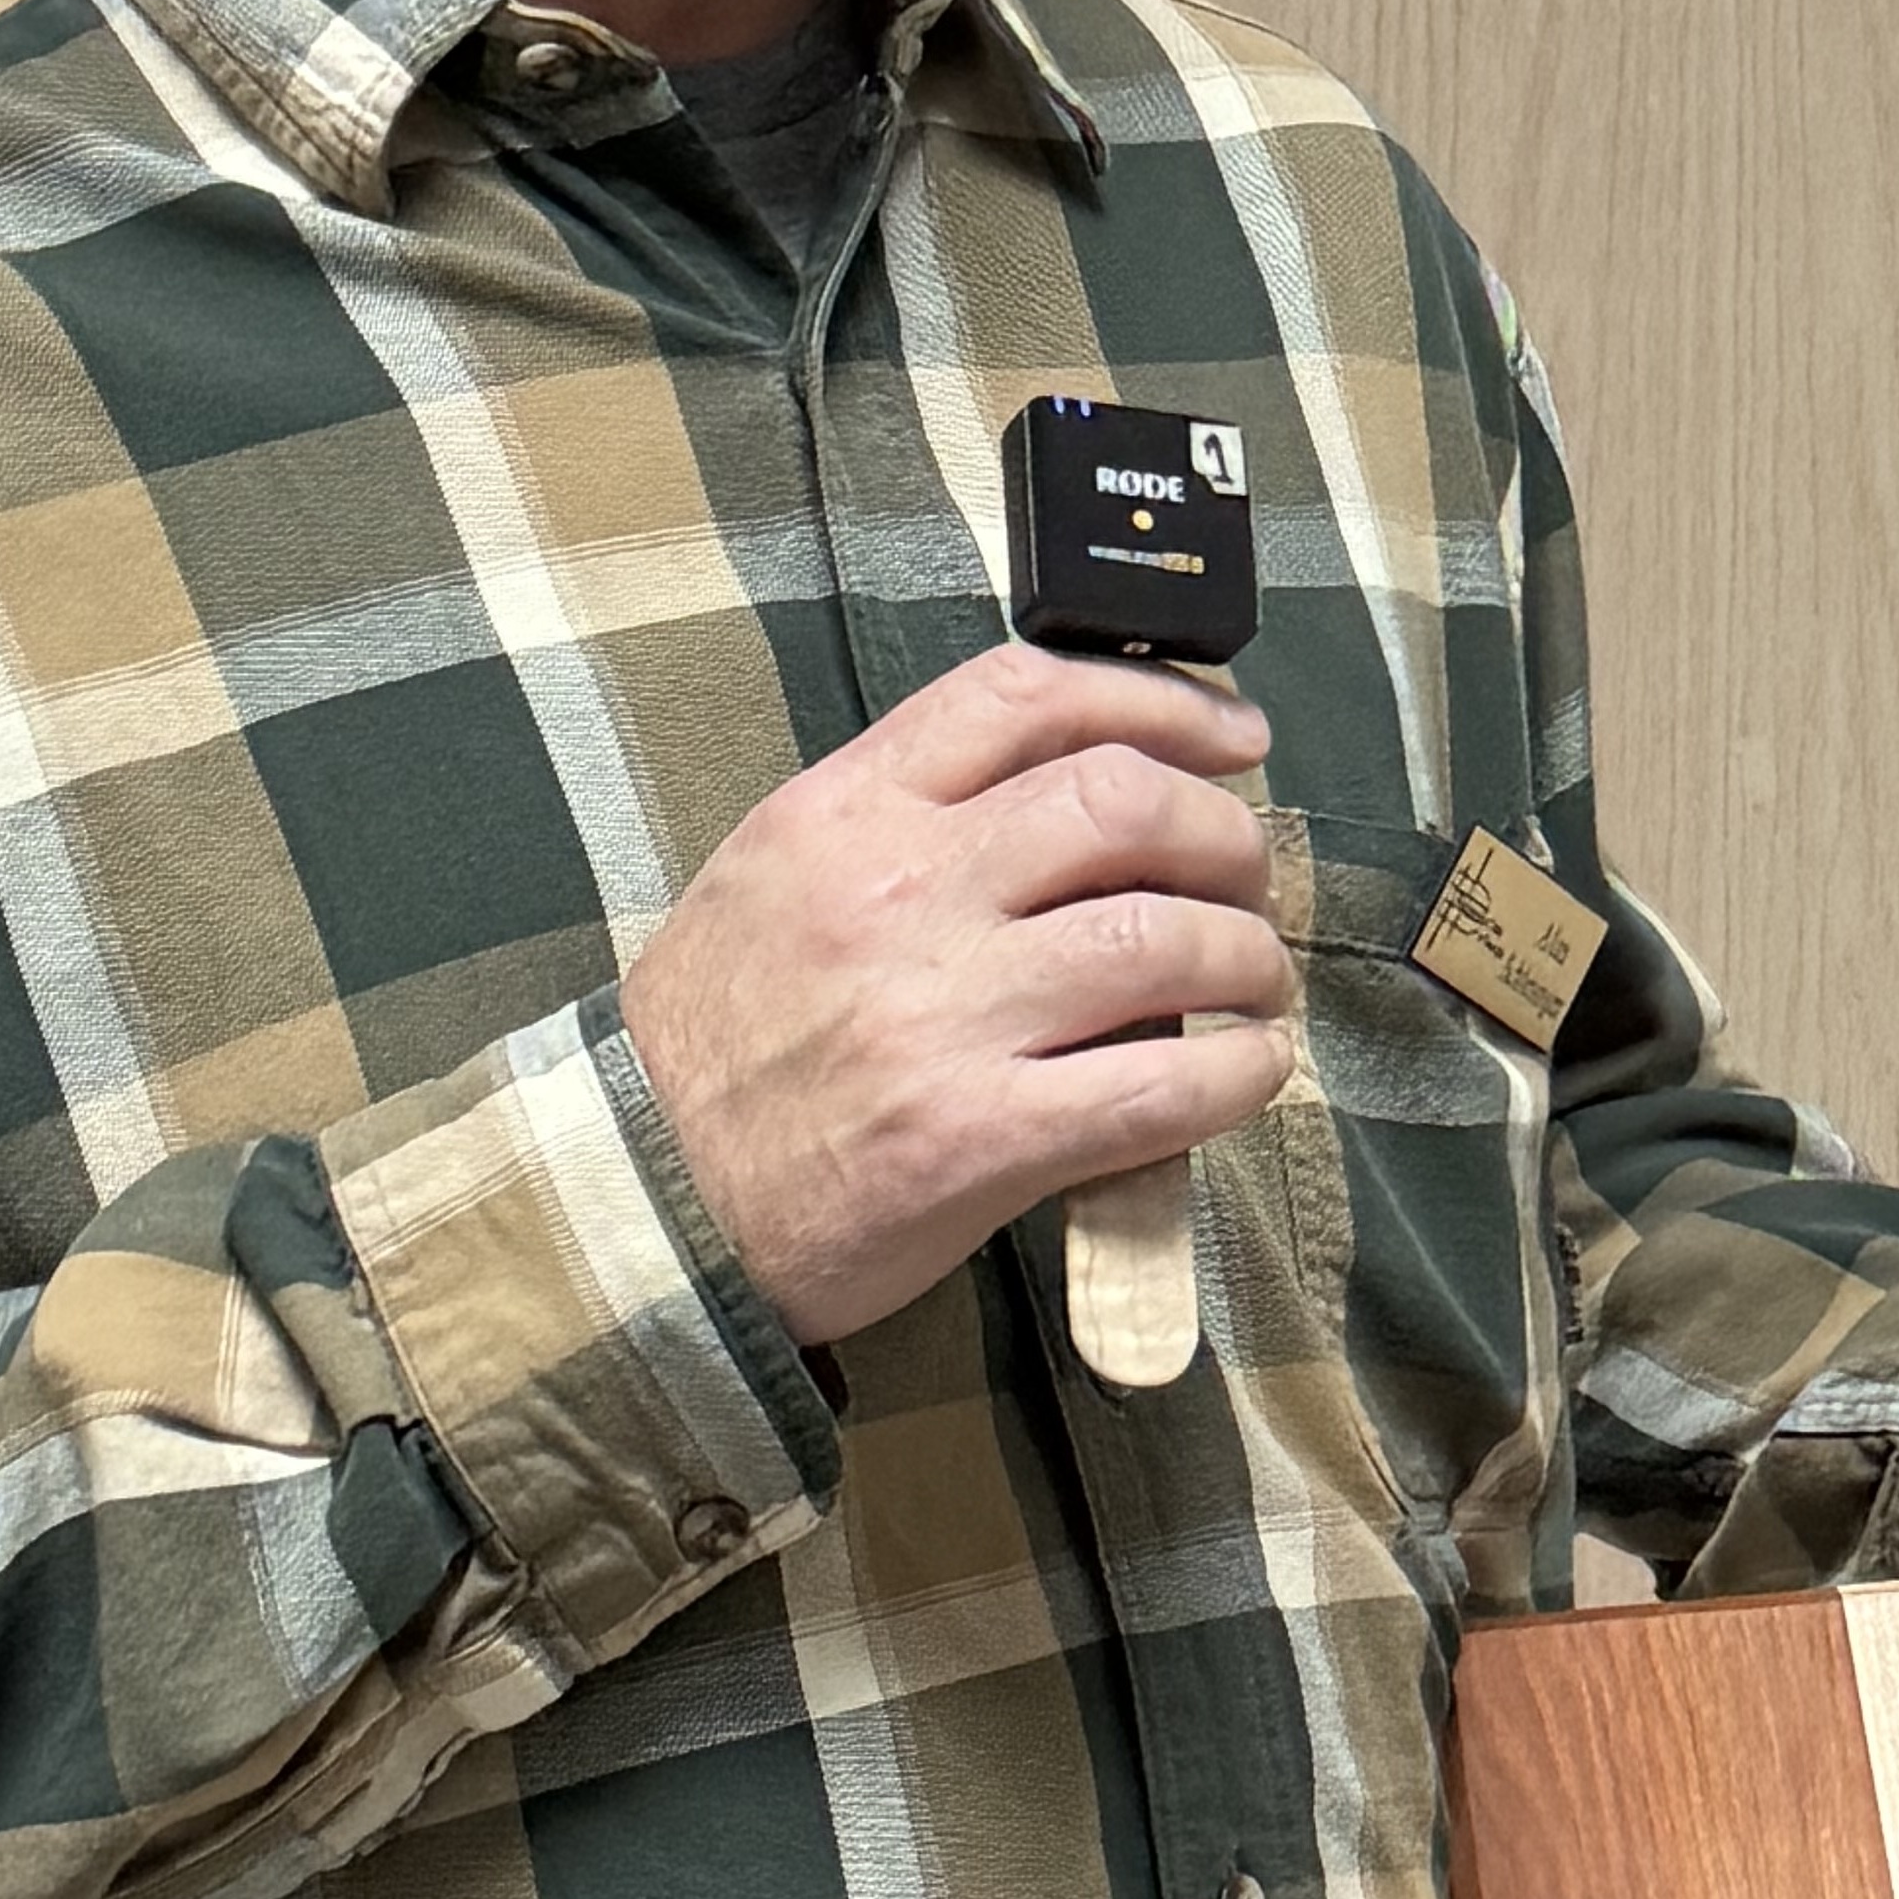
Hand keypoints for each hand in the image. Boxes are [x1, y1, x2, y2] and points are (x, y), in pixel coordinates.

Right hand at [623, 648, 1298, 1347]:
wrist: (642, 1201)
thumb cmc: (717, 1046)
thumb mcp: (775, 879)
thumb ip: (904, 821)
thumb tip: (1073, 799)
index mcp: (845, 813)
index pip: (1026, 696)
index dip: (1159, 700)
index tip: (1231, 736)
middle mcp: (899, 892)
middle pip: (1123, 803)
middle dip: (1224, 833)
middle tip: (1248, 878)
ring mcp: (941, 1016)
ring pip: (1165, 938)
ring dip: (1248, 954)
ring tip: (1256, 982)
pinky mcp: (978, 1138)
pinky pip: (1160, 1086)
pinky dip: (1238, 1073)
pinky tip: (1251, 1070)